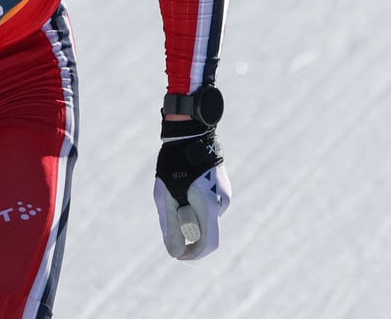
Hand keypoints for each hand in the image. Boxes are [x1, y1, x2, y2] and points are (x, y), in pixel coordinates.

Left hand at [153, 121, 231, 259]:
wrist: (191, 134)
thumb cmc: (174, 164)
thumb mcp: (164, 195)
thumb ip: (169, 225)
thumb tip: (174, 253)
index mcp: (209, 205)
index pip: (208, 244)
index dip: (193, 255)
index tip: (178, 255)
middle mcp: (222, 203)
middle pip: (205, 231)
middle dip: (186, 227)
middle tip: (171, 204)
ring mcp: (225, 196)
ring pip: (206, 218)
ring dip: (190, 214)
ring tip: (177, 189)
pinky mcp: (223, 189)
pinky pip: (209, 207)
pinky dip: (196, 205)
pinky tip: (185, 185)